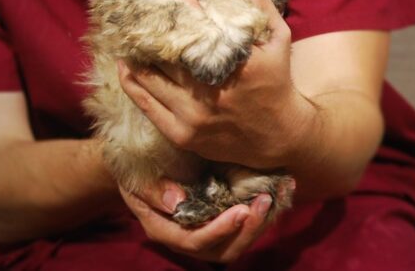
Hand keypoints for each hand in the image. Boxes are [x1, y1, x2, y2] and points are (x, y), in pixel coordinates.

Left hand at [119, 0, 317, 169]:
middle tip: (129, 6)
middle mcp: (213, 89)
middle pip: (166, 48)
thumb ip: (257, 1)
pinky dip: (131, 82)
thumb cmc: (276, 81)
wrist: (280, 136)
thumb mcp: (278, 37)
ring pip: (150, 76)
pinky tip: (125, 65)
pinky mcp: (183, 134)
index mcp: (238, 60)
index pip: (194, 20)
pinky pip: (146, 105)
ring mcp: (195, 115)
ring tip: (126, 34)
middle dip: (145, 23)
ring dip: (135, 52)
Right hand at [119, 178, 272, 262]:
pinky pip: (243, 224)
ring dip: (261, 221)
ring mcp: (205, 229)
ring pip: (238, 240)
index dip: (220, 230)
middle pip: (224, 249)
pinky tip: (280, 187)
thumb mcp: (135, 177)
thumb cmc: (135, 169)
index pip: (196, 240)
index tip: (241, 210)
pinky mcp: (219, 216)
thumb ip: (153, 190)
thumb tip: (175, 201)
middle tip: (266, 201)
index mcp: (165, 229)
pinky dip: (262, 210)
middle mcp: (187, 236)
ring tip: (279, 192)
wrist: (139, 164)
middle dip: (249, 230)